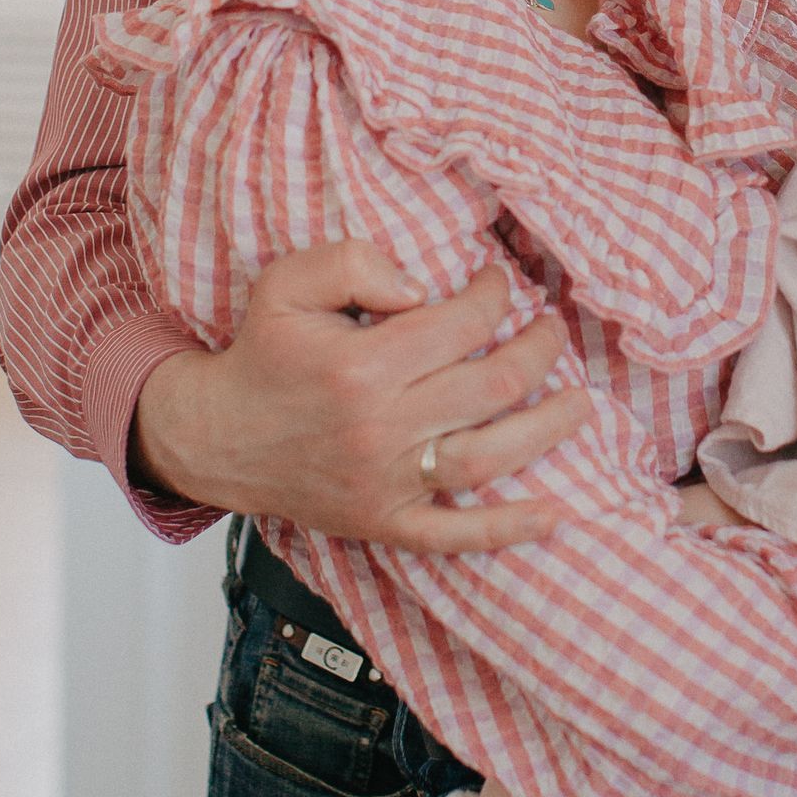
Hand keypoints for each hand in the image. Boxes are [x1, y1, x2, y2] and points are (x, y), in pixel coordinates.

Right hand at [131, 241, 591, 549]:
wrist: (216, 437)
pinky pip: (455, 535)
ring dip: (548, 428)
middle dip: (539, 349)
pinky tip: (554, 515)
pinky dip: (508, 529)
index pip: (461, 323)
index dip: (494, 294)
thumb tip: (422, 286)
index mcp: (361, 366)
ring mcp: (386, 482)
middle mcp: (381, 428)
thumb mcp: (287, 281)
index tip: (498, 282)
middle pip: (492, 385)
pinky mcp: (384, 522)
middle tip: (552, 328)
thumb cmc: (262, 352)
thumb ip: (354, 261)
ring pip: (490, 456)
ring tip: (580, 401)